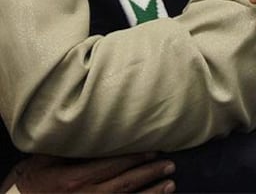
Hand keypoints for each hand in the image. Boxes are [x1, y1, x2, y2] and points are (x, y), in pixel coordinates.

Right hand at [12, 153, 175, 193]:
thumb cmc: (27, 185)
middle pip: (126, 184)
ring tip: (170, 184)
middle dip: (150, 174)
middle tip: (170, 164)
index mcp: (75, 179)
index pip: (114, 165)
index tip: (154, 150)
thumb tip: (88, 127)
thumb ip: (67, 146)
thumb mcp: (42, 160)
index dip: (136, 157)